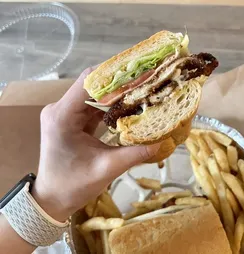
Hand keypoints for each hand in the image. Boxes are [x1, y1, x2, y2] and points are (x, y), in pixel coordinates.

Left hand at [32, 67, 160, 221]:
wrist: (51, 199)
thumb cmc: (72, 186)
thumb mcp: (106, 169)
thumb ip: (134, 154)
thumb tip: (161, 140)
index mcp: (62, 116)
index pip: (88, 82)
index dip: (114, 75)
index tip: (139, 75)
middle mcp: (60, 109)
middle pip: (92, 85)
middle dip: (119, 84)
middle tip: (145, 83)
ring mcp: (64, 113)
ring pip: (94, 94)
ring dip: (116, 94)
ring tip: (140, 94)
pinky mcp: (70, 119)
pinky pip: (93, 105)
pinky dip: (110, 106)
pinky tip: (127, 108)